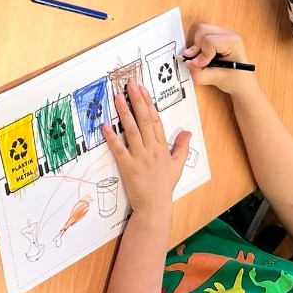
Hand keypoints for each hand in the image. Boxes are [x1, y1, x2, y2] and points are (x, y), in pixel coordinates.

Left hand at [102, 81, 189, 216]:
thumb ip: (182, 148)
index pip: (155, 121)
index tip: (142, 90)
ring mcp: (139, 157)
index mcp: (162, 148)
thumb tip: (188, 132)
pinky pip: (119, 149)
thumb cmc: (164, 187)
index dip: (148, 104)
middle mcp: (151, 150)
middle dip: (137, 101)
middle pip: (144, 121)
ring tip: (118, 98)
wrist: (155, 207)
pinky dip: (112, 138)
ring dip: (125, 113)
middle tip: (130, 85)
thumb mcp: (177, 166)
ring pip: (132, 131)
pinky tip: (105, 126)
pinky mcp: (128, 167)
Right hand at [183, 25, 256, 96]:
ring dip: (197, 46)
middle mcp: (229, 33)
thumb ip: (199, 73)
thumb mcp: (217, 80)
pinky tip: (204, 56)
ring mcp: (223, 32)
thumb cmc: (236, 81)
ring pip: (200, 30)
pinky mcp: (217, 35)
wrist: (243, 83)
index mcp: (234, 42)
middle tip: (198, 61)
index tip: (201, 66)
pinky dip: (198, 45)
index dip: (202, 54)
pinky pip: (202, 34)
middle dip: (197, 47)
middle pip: (203, 30)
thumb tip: (187, 62)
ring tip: (201, 59)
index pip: (209, 41)